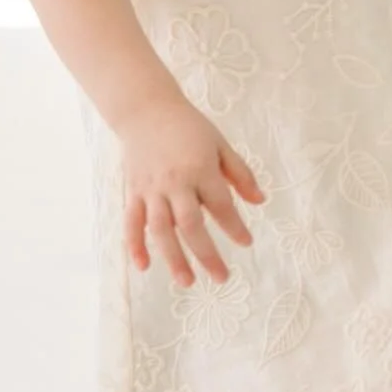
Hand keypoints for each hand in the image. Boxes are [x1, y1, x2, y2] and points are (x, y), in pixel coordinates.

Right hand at [118, 93, 264, 286]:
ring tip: (187, 282)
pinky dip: (135, 245)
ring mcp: (151, 189)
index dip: (234, 226)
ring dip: (173, 258)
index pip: (220, 205)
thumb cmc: (189, 127)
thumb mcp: (220, 144)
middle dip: (207, 254)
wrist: (147, 110)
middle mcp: (175, 182)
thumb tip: (260, 201)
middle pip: (191, 225)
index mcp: (200, 168)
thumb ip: (240, 173)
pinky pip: (132, 223)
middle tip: (222, 278)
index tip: (247, 243)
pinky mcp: (133, 192)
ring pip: (161, 230)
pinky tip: (144, 266)